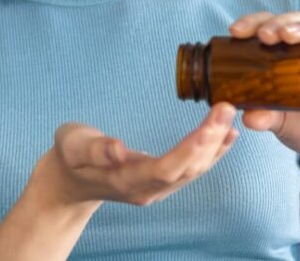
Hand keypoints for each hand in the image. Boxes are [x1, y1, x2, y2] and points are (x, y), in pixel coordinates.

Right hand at [32, 102, 238, 207]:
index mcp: (124, 180)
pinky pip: (192, 169)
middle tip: (227, 109)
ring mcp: (155, 188)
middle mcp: (146, 189)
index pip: (166, 169)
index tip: (211, 125)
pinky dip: (211, 152)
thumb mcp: (73, 145)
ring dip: (215, 145)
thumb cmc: (70, 156)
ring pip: (193, 171)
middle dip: (210, 141)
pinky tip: (227, 135)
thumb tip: (118, 149)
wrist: (68, 181)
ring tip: (230, 117)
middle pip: (186, 169)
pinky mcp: (161, 181)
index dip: (191, 149)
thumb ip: (96, 149)